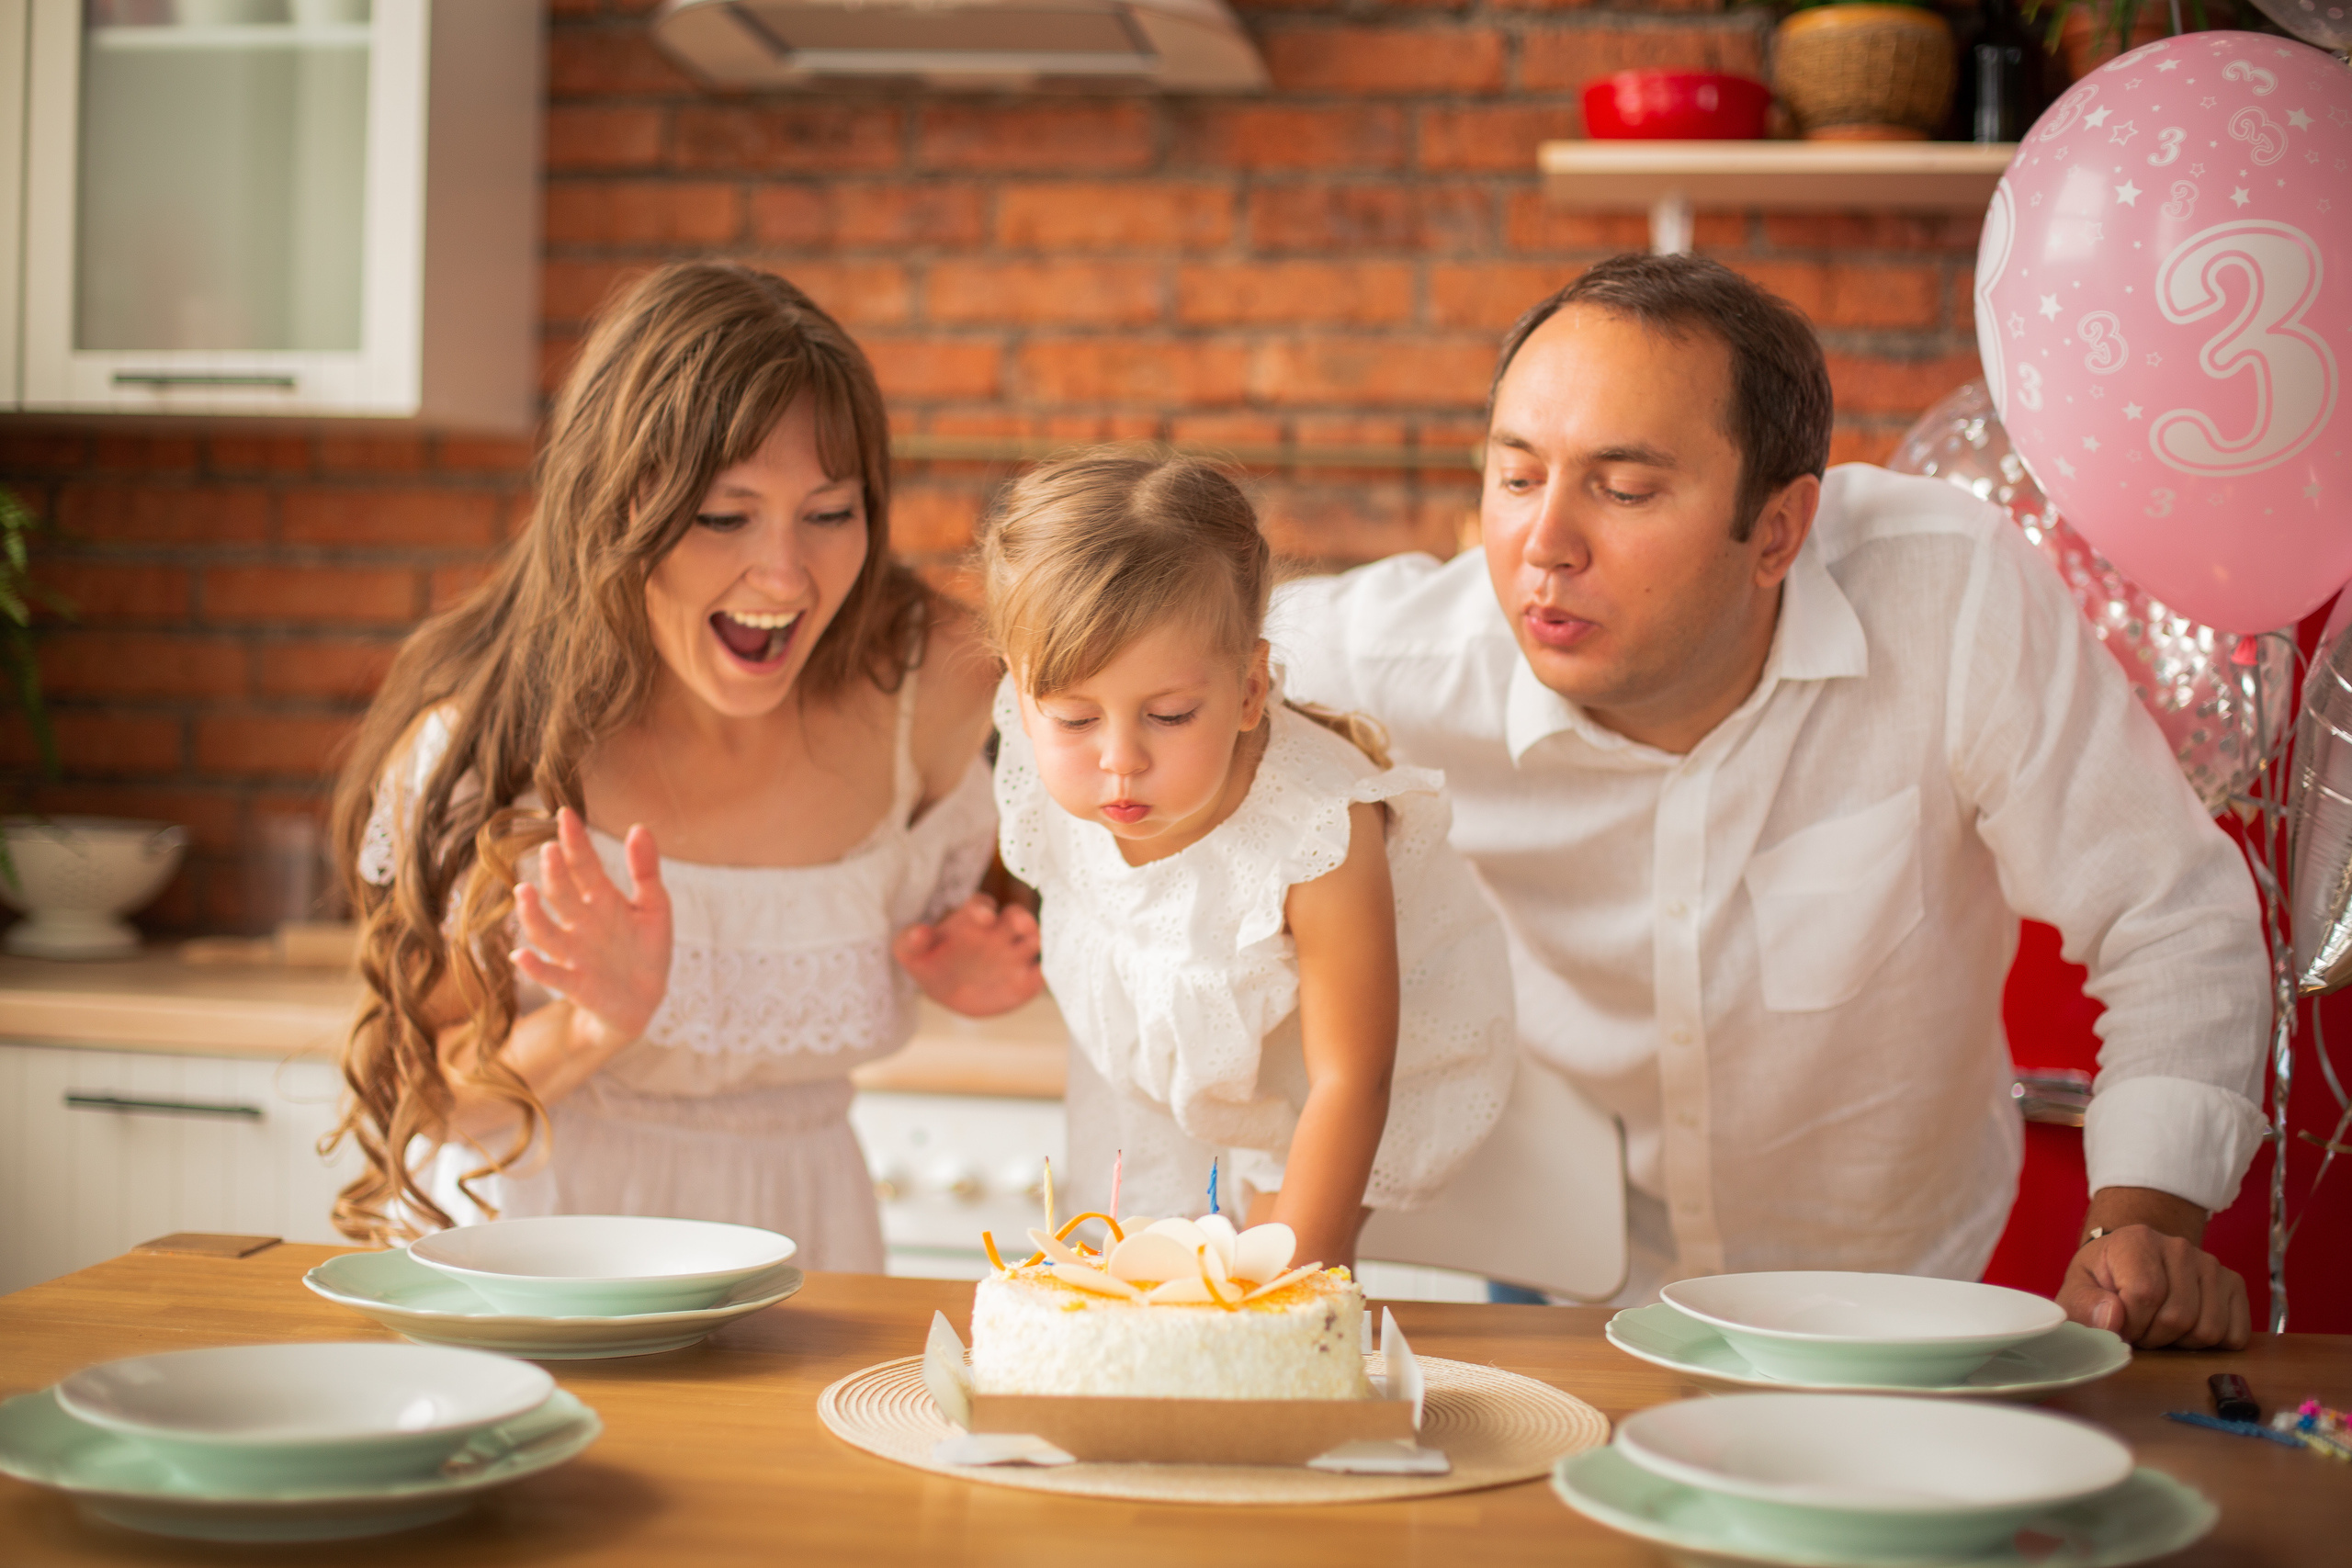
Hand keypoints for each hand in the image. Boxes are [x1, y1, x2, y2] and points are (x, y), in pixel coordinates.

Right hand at [511, 807, 671, 1057]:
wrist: (644, 999)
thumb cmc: (646, 948)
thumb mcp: (654, 907)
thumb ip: (645, 870)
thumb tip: (639, 826)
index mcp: (601, 899)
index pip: (585, 865)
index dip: (575, 841)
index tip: (566, 814)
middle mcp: (580, 922)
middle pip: (563, 894)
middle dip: (556, 874)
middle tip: (550, 850)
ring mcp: (574, 953)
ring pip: (546, 931)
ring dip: (533, 914)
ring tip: (525, 891)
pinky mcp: (575, 984)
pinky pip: (551, 976)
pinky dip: (535, 968)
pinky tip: (520, 955)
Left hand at [893, 894, 1041, 1016]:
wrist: (948, 991)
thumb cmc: (930, 963)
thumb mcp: (911, 953)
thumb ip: (910, 941)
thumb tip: (918, 932)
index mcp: (972, 919)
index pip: (981, 905)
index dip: (983, 908)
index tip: (983, 916)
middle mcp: (999, 931)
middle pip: (1017, 916)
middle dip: (1022, 918)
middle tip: (1023, 925)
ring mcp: (1014, 954)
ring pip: (1035, 940)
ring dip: (1039, 942)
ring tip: (1035, 951)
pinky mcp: (1025, 979)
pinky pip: (1039, 974)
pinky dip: (1042, 974)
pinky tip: (1038, 978)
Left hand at [2059, 1224, 2250, 1349]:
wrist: (2133, 1261)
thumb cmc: (2104, 1278)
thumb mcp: (2079, 1289)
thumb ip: (2084, 1305)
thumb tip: (2112, 1321)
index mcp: (2138, 1240)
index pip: (2145, 1295)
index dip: (2130, 1324)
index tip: (2119, 1324)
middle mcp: (2180, 1247)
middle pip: (2178, 1317)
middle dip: (2153, 1336)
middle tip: (2139, 1328)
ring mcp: (2211, 1265)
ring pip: (2209, 1330)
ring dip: (2181, 1342)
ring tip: (2160, 1326)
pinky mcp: (2234, 1284)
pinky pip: (2235, 1333)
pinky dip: (2213, 1345)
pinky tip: (2187, 1329)